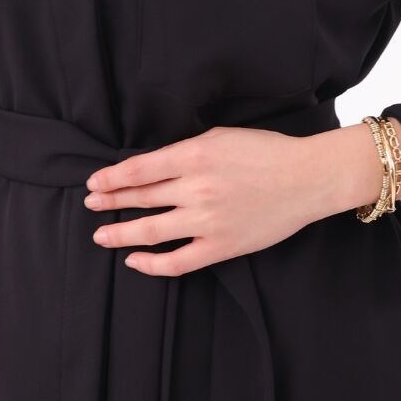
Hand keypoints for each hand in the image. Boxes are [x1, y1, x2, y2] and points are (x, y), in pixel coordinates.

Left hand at [83, 123, 380, 274]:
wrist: (308, 178)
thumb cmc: (267, 151)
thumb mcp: (220, 136)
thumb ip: (184, 151)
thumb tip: (150, 166)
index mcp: (193, 155)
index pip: (137, 170)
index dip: (110, 177)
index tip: (94, 182)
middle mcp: (196, 188)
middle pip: (139, 197)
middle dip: (109, 202)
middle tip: (91, 204)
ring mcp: (207, 220)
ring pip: (150, 230)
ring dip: (120, 233)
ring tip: (100, 234)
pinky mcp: (221, 246)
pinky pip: (177, 262)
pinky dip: (150, 264)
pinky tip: (133, 260)